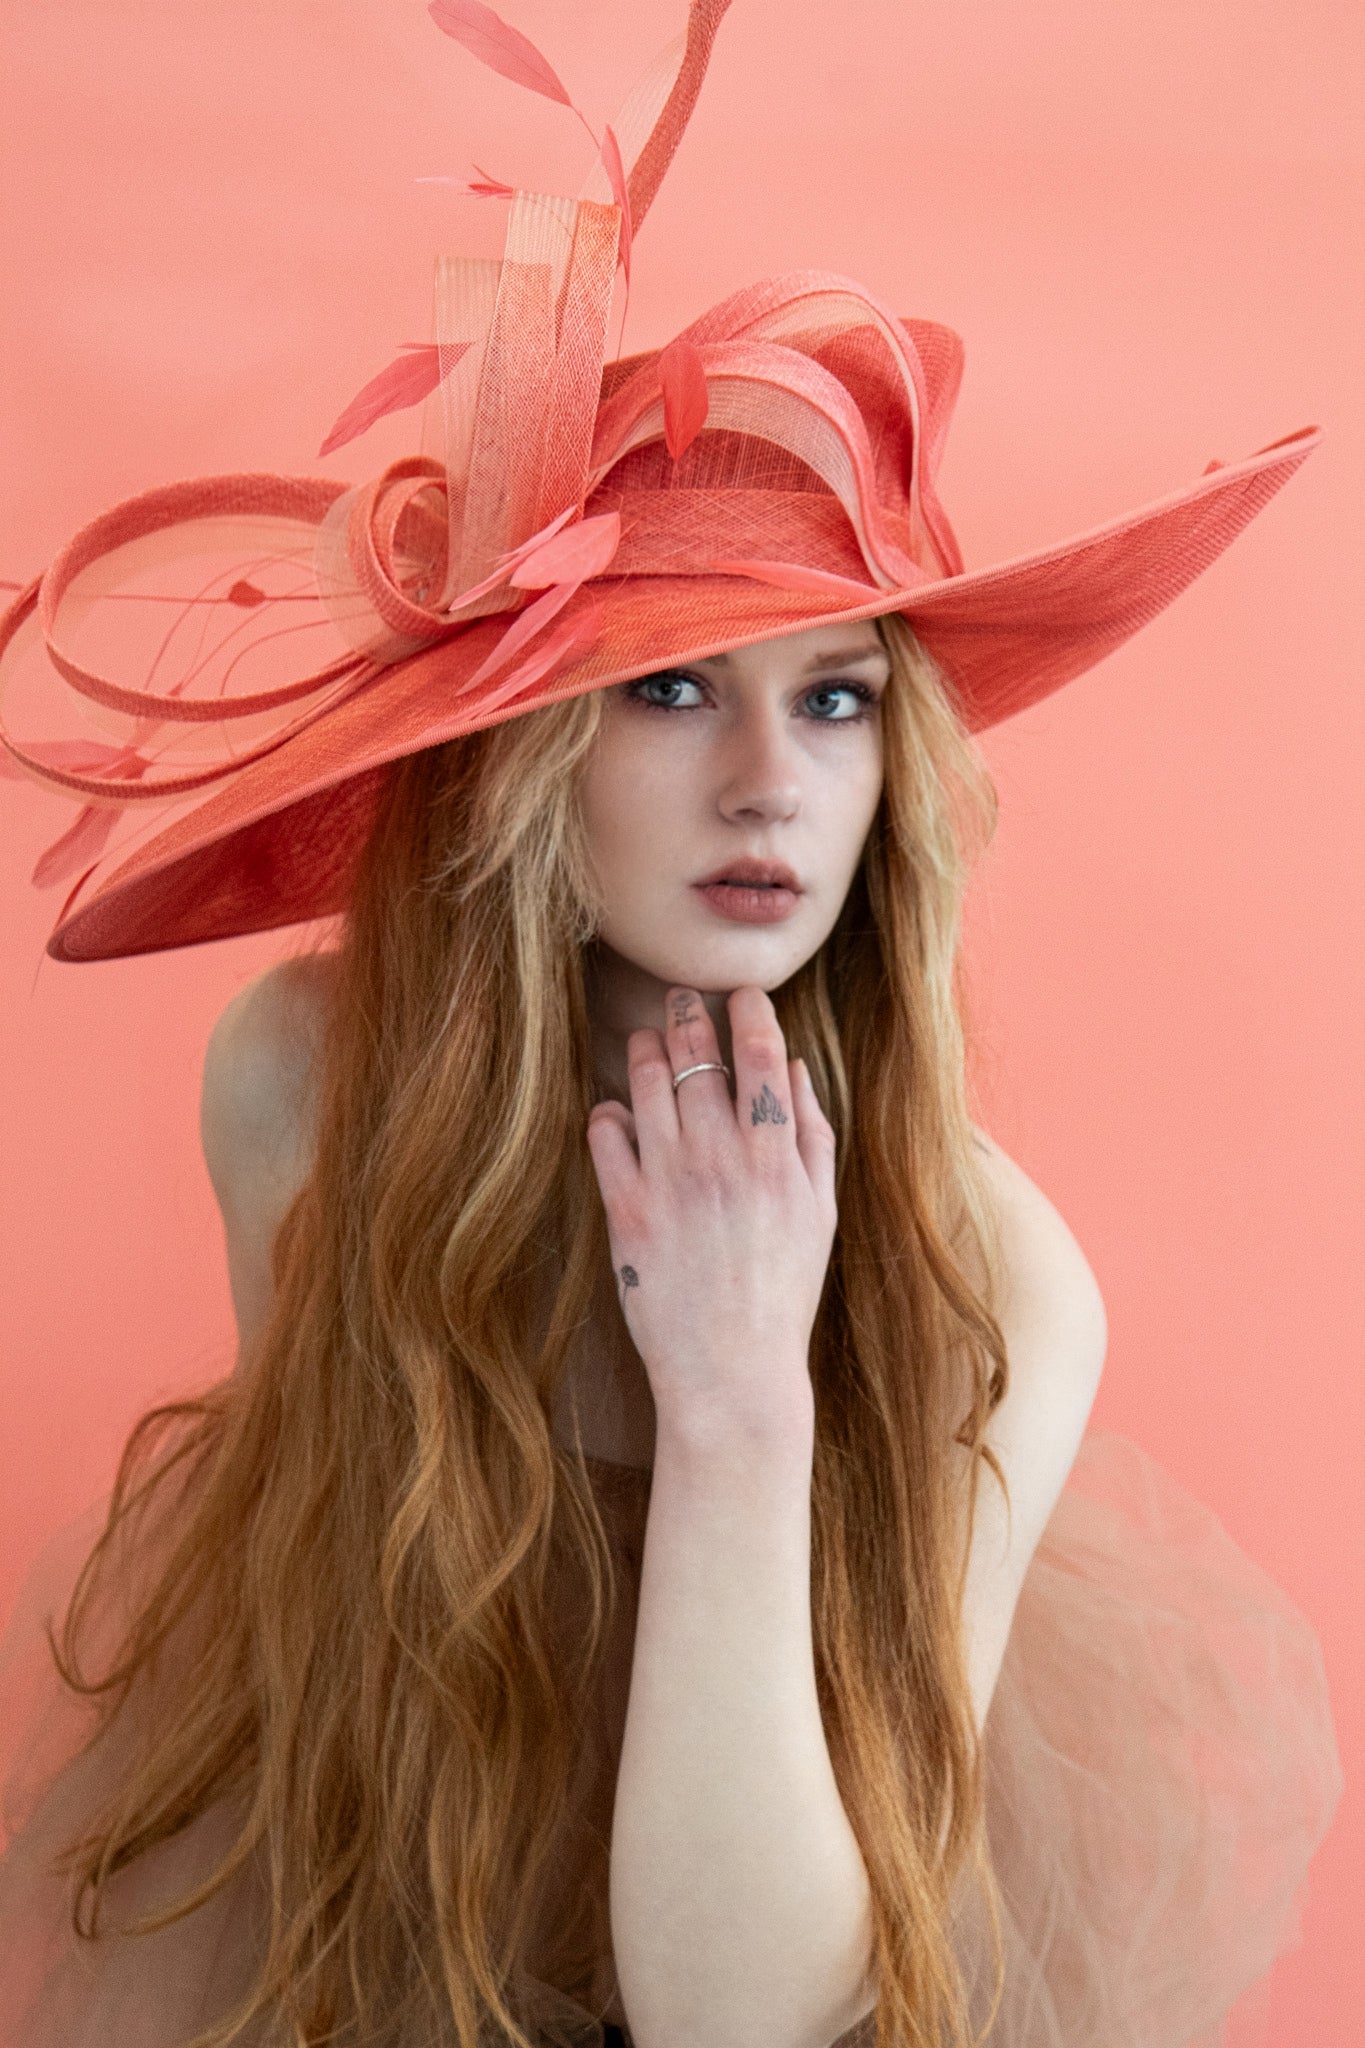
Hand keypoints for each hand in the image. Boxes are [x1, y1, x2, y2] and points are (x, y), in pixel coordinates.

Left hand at [585, 986, 836, 1440]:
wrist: (732, 1371)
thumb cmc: (783, 1290)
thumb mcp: (820, 1211)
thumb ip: (810, 1135)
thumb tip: (795, 1067)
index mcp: (775, 1156)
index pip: (761, 1054)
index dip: (750, 1010)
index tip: (742, 993)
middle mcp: (721, 1158)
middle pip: (697, 1055)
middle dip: (688, 1013)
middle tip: (682, 997)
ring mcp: (670, 1181)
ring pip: (648, 1083)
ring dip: (646, 1051)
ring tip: (649, 1042)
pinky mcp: (626, 1210)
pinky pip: (606, 1135)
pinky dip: (609, 1112)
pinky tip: (618, 1112)